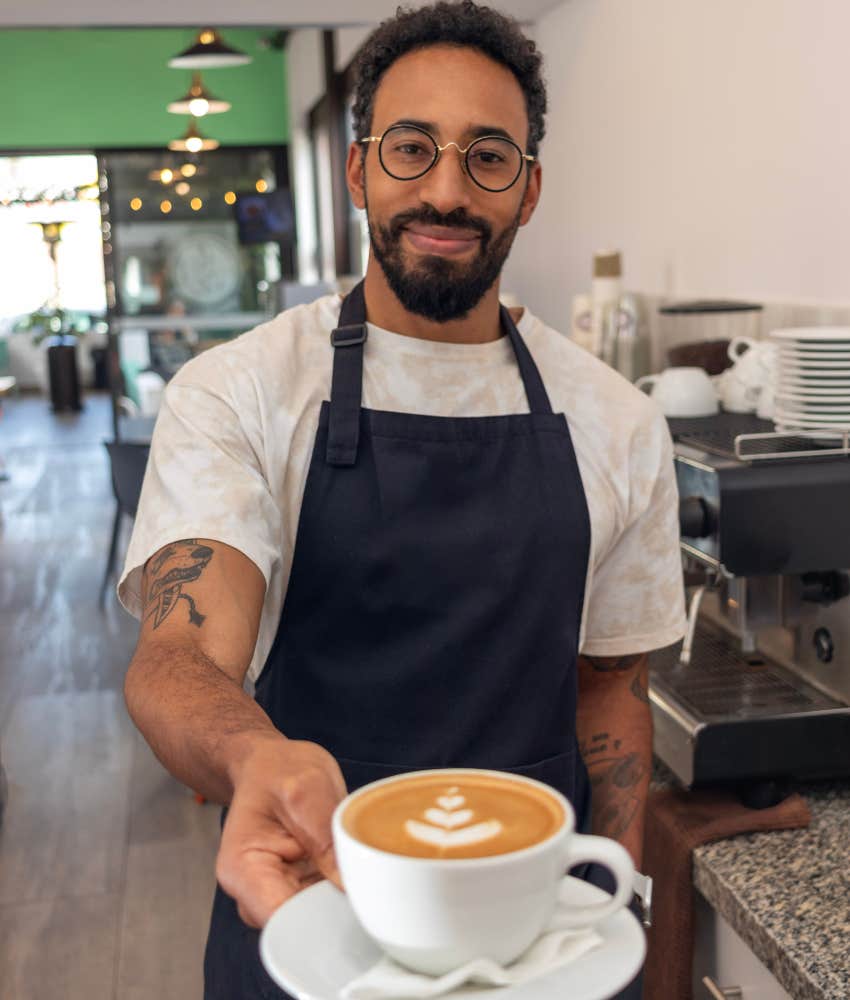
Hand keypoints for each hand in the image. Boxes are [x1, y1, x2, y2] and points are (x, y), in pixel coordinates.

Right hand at [215, 737, 347, 927]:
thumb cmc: (278, 771)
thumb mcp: (305, 789)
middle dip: (336, 908)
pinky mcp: (300, 890)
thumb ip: (325, 837)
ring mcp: (279, 894)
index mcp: (243, 871)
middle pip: (301, 924)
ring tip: (358, 862)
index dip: (320, 917)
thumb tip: (350, 887)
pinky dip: (345, 889)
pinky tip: (354, 865)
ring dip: (344, 897)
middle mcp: (255, 893)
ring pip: (319, 917)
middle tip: (367, 880)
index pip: (280, 918)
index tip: (353, 900)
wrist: (271, 765)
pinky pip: (328, 901)